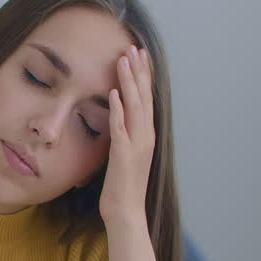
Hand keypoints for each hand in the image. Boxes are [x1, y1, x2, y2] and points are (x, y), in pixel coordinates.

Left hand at [100, 45, 155, 225]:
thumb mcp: (125, 154)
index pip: (147, 99)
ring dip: (129, 82)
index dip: (144, 76)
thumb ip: (124, 135)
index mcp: (146, 135)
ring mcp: (136, 145)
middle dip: (139, 71)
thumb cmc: (123, 186)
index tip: (140, 55)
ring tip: (124, 60)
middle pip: (144, 97)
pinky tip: (113, 93)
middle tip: (134, 48)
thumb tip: (117, 117)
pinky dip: (118, 109)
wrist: (126, 212)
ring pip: (135, 106)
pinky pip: (121, 127)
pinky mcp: (124, 155)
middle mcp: (145, 136)